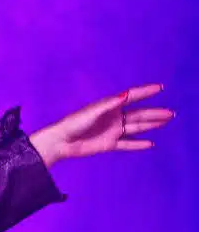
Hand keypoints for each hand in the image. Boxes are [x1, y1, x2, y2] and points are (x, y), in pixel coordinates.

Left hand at [30, 84, 173, 165]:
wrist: (62, 142)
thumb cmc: (73, 123)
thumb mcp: (92, 112)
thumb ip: (110, 104)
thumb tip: (125, 95)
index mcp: (109, 106)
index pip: (131, 97)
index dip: (145, 92)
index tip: (159, 88)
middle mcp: (113, 118)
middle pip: (138, 114)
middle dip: (154, 113)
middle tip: (170, 113)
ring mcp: (112, 131)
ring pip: (136, 127)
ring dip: (151, 125)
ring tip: (165, 122)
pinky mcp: (109, 144)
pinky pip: (127, 144)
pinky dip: (138, 144)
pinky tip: (150, 143)